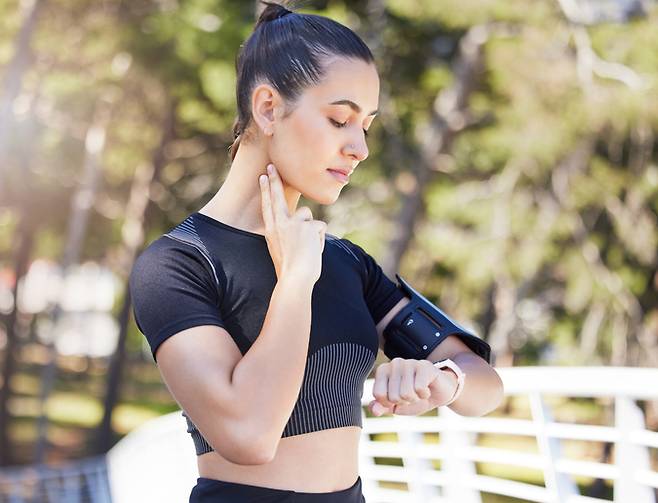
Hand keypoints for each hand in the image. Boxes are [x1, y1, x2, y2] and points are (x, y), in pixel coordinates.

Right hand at [259, 163, 326, 281]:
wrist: (295, 279)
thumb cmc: (291, 270)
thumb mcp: (282, 250)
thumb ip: (288, 233)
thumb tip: (305, 220)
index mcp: (272, 231)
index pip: (267, 205)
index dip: (265, 190)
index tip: (263, 176)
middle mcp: (280, 224)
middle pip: (277, 197)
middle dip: (275, 180)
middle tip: (272, 166)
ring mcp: (293, 223)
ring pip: (308, 216)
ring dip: (312, 230)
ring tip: (307, 248)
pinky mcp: (308, 225)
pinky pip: (320, 227)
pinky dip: (320, 240)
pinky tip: (313, 250)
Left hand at [368, 358, 458, 415]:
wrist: (439, 392)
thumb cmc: (415, 397)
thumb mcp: (396, 406)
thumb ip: (382, 407)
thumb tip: (374, 410)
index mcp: (383, 370)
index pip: (378, 394)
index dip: (389, 403)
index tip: (398, 398)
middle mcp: (394, 363)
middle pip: (393, 396)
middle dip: (404, 402)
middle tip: (412, 395)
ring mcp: (410, 362)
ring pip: (406, 393)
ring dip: (415, 399)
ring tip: (419, 392)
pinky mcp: (424, 366)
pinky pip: (419, 389)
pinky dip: (424, 395)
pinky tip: (427, 388)